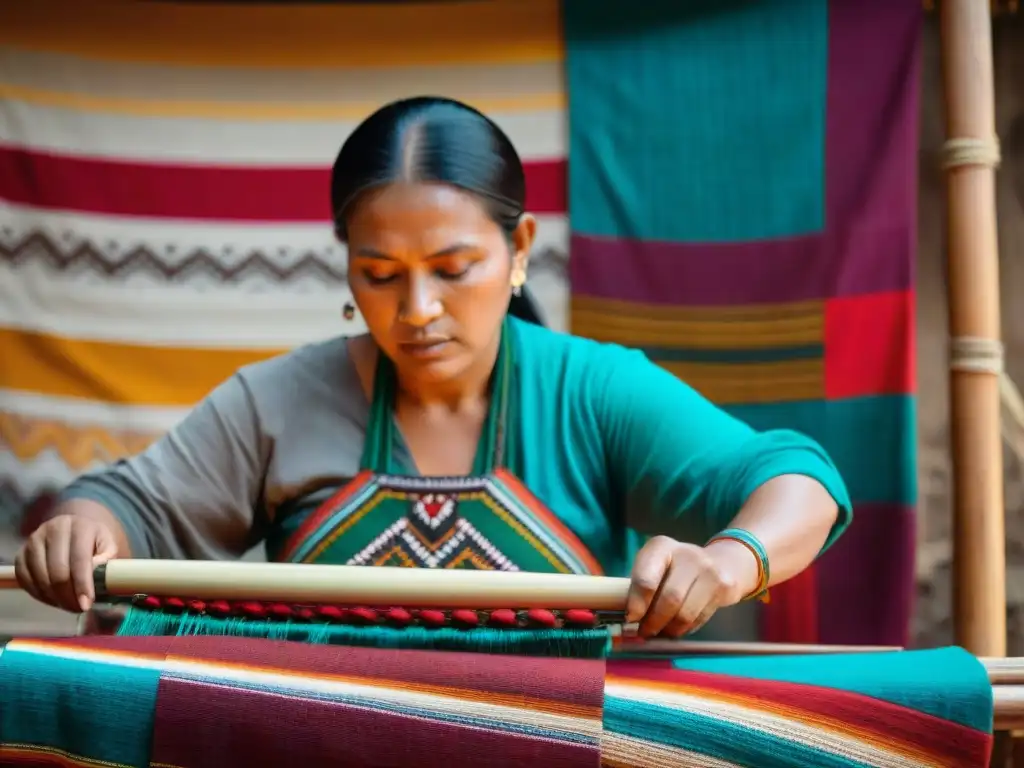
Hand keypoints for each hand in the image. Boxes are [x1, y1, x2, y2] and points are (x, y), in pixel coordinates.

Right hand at [15, 514, 118, 612]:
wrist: (75, 531)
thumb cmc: (94, 542)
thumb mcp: (108, 545)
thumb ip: (107, 559)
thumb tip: (97, 574)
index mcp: (79, 526)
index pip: (79, 559)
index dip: (82, 584)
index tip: (86, 604)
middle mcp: (53, 529)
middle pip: (57, 570)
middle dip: (68, 595)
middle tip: (78, 608)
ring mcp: (34, 540)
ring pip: (39, 577)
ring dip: (53, 597)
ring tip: (67, 604)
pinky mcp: (21, 553)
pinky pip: (25, 579)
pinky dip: (38, 594)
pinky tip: (52, 599)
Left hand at [625, 535, 758, 637]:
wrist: (723, 563)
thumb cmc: (677, 568)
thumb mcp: (657, 566)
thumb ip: (643, 585)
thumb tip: (631, 619)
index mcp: (661, 547)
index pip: (646, 579)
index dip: (637, 603)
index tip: (631, 619)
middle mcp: (686, 555)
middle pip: (669, 599)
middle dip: (654, 622)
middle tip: (645, 632)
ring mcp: (709, 570)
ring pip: (686, 613)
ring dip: (669, 630)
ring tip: (660, 633)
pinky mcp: (724, 587)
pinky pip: (700, 618)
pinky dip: (684, 629)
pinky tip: (678, 627)